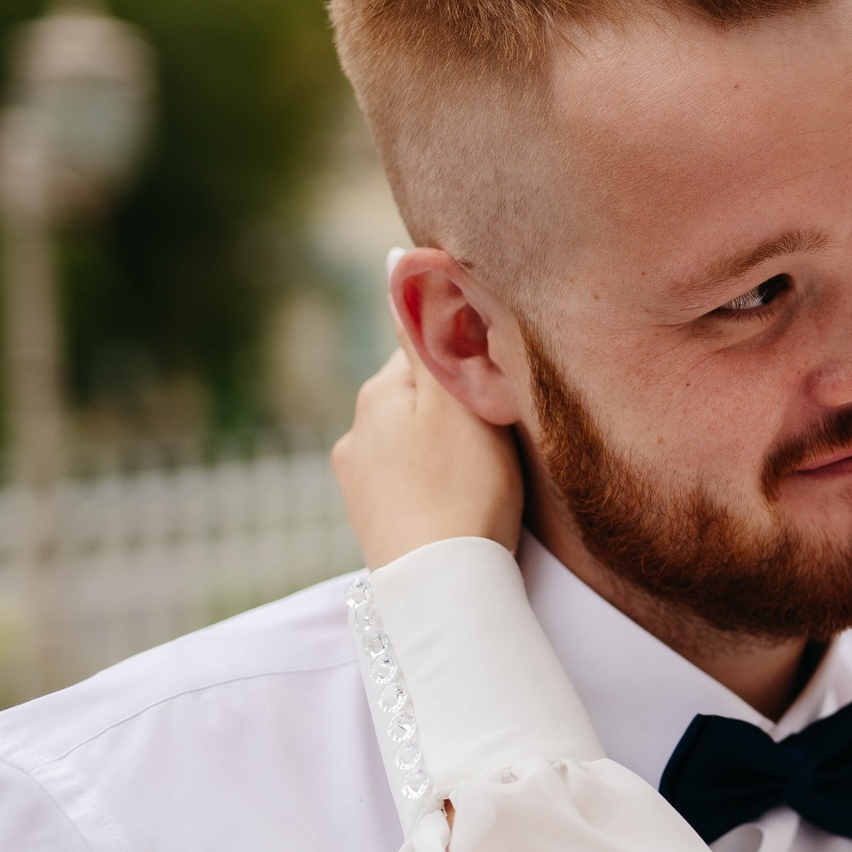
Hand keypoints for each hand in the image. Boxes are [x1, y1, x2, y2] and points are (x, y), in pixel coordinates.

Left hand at [333, 345, 524, 568]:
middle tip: (496, 435)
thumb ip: (431, 335)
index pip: (424, 349)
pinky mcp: (374, 524)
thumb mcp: (456, 398)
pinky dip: (434, 486)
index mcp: (376, 396)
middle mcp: (355, 434)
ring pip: (412, 444)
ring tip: (479, 478)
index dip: (467, 362)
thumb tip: (402, 266)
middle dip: (453, 408)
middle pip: (417, 399)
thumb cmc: (463, 488)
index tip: (495, 388)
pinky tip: (457, 506)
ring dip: (443, 450)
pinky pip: (410, 485)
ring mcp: (358, 483)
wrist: (443, 585)